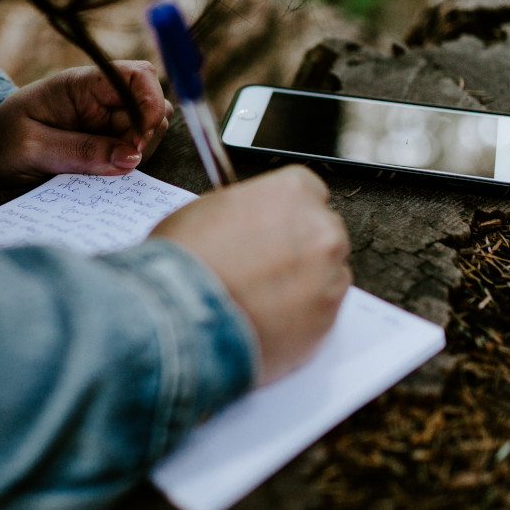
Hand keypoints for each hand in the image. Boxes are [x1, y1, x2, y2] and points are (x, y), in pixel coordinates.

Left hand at [0, 61, 172, 190]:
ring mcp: (106, 124)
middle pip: (152, 108)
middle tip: (117, 166)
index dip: (150, 105)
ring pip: (149, 133)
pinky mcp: (106, 147)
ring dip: (137, 155)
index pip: (137, 76)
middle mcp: (101, 100)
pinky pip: (133, 155)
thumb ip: (80, 152)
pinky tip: (102, 178)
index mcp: (81, 85)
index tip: (137, 143)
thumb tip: (132, 157)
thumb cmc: (0, 144)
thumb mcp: (31, 148)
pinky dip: (128, 168)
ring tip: (101, 172)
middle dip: (145, 138)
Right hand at [151, 165, 350, 384]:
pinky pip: (325, 310)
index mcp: (292, 191)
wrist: (180, 315)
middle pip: (323, 232)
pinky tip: (269, 318)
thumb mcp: (205, 209)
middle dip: (300, 247)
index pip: (309, 192)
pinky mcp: (329, 317)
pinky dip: (303, 315)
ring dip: (304, 282)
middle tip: (266, 267)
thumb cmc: (184, 261)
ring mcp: (329, 274)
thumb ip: (243, 208)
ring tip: (264, 298)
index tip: (274, 229)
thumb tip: (247, 217)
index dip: (286, 214)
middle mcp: (320, 228)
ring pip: (328, 273)